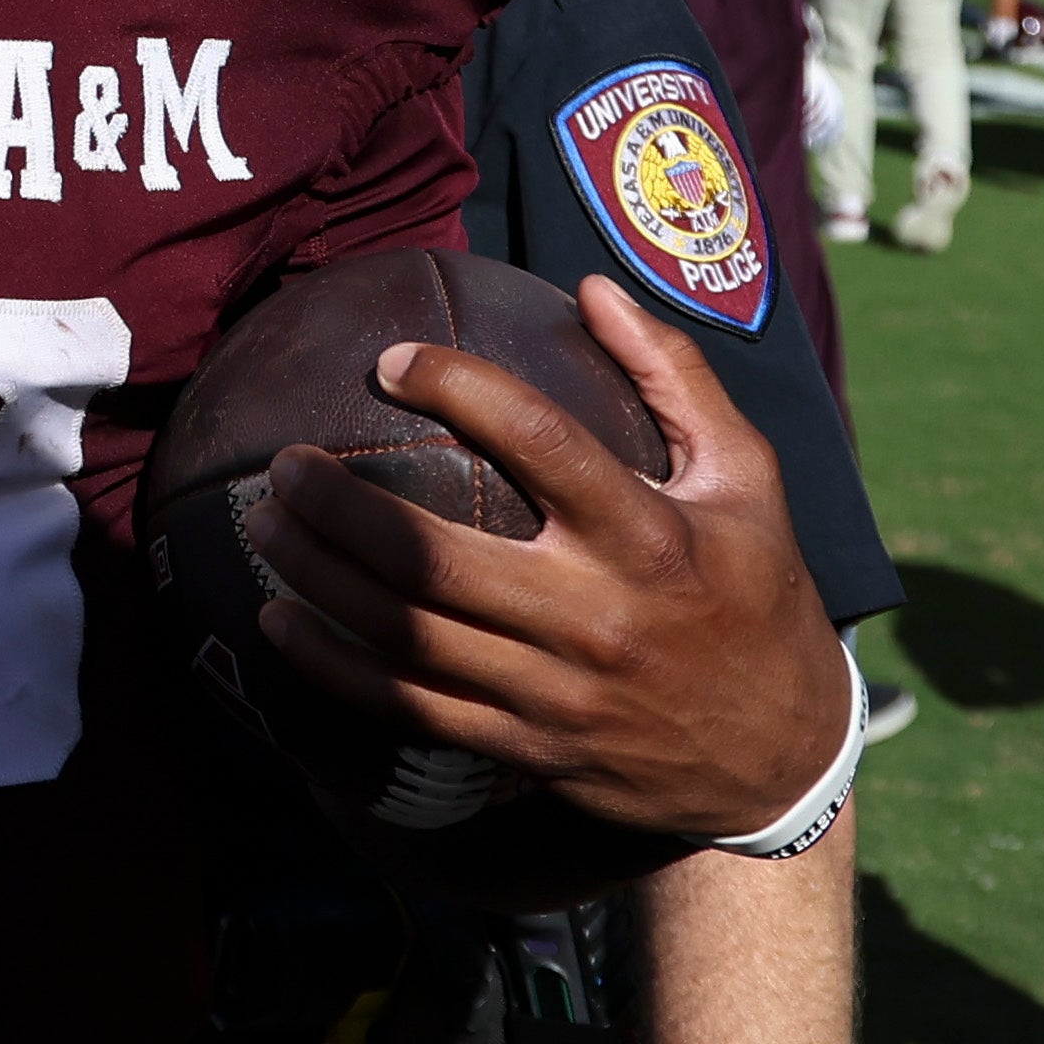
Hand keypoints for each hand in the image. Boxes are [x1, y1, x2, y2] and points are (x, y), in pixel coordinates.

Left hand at [242, 275, 854, 838]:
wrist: (780, 757)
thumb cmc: (755, 591)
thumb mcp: (745, 477)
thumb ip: (676, 376)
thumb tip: (593, 287)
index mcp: (649, 535)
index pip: (541, 442)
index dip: (457, 388)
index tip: (389, 360)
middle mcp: (595, 615)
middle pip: (436, 558)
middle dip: (343, 508)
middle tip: (286, 464)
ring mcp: (554, 689)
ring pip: (408, 635)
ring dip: (320, 579)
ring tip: (263, 526)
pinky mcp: (526, 745)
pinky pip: (410, 705)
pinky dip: (335, 665)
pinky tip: (281, 621)